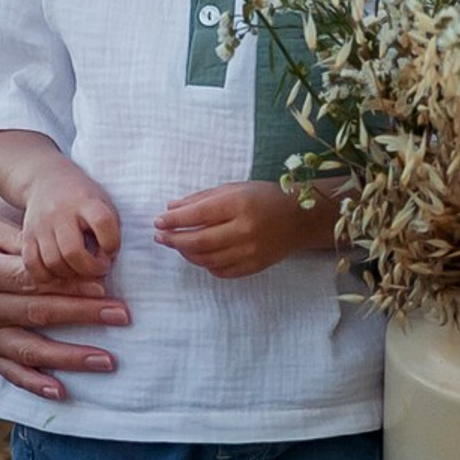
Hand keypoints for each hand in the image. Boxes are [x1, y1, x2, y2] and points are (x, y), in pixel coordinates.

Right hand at [0, 198, 129, 401]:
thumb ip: (16, 239)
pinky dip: (33, 384)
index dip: (68, 283)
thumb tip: (55, 250)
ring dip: (70, 357)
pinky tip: (61, 392)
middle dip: (84, 314)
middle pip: (38, 312)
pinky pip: (8, 371)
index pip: (32, 279)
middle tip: (122, 315)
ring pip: (29, 348)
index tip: (104, 284)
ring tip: (108, 361)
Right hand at [21, 161, 122, 289]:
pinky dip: (47, 276)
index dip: (111, 243)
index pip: (102, 222)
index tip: (111, 251)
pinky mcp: (27, 236)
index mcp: (86, 201)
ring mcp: (41, 224)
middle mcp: (61, 212)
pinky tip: (59, 273)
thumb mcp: (103, 203)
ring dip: (70, 275)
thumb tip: (106, 262)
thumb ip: (111, 230)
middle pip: (73, 251)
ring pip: (53, 262)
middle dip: (89, 268)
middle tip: (97, 269)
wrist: (46, 180)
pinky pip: (33, 265)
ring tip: (79, 271)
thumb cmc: (83, 198)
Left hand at [155, 182, 327, 279]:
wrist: (300, 219)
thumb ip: (202, 199)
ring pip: (206, 259)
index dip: (174, 220)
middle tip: (160, 237)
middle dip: (174, 240)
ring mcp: (250, 252)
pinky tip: (200, 254)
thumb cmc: (265, 198)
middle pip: (198, 241)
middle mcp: (245, 230)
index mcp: (239, 204)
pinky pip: (220, 271)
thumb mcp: (234, 188)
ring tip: (178, 244)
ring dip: (186, 253)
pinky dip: (205, 264)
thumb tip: (171, 209)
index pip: (197, 215)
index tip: (158, 221)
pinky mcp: (254, 267)